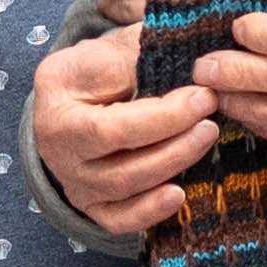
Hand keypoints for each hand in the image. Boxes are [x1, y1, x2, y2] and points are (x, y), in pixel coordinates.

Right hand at [35, 20, 224, 233]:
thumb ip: (142, 50)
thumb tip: (187, 56)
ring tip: (206, 137)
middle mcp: (55, 144)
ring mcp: (72, 179)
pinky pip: (117, 219)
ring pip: (123, 187)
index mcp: (55, 97)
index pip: (114, 121)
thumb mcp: (113, 47)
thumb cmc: (101, 68)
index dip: (165, 114)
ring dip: (171, 165)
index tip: (204, 93)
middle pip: (117, 158)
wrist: (77, 99)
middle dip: (173, 139)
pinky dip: (148, 212)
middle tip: (211, 116)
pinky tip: (179, 194)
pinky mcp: (90, 203)